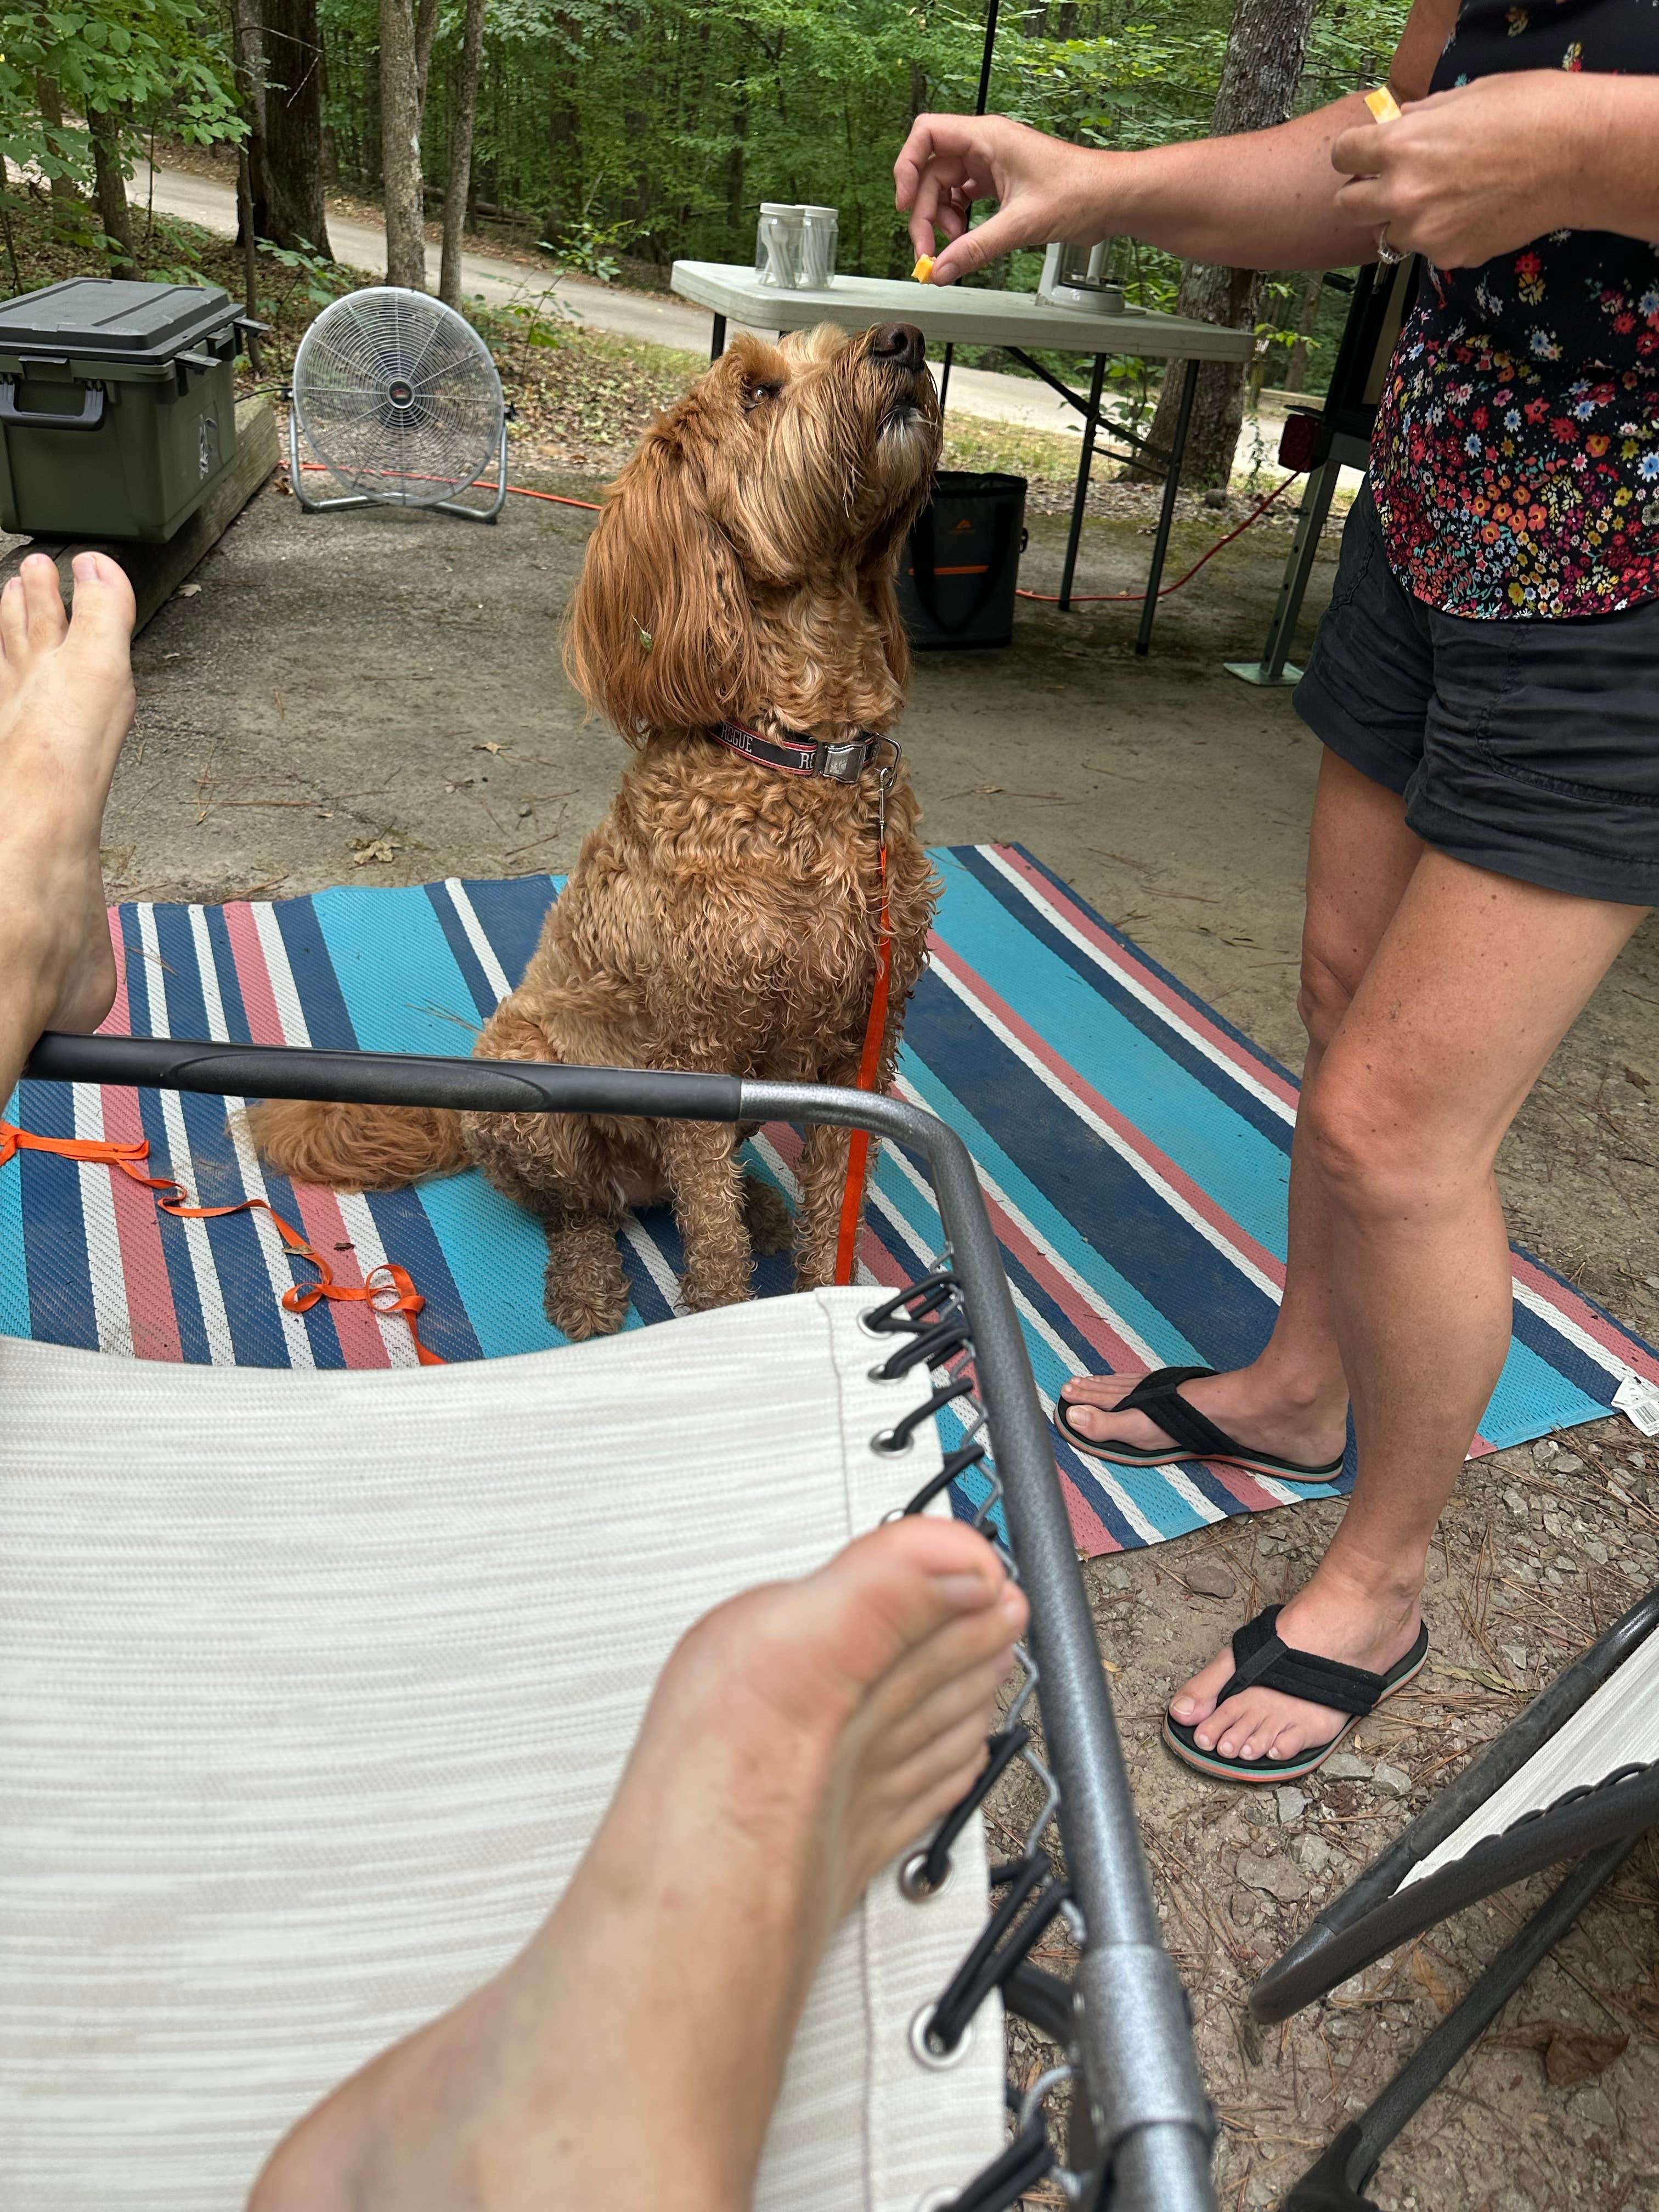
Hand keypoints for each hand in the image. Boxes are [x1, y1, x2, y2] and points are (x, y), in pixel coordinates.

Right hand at [894, 113, 1104, 283]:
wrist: (1111, 199)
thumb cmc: (1080, 192)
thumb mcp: (1021, 225)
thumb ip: (975, 249)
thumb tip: (941, 270)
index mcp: (987, 138)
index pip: (927, 135)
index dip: (906, 167)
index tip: (904, 204)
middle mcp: (986, 146)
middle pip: (931, 172)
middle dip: (924, 212)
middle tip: (928, 251)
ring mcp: (992, 164)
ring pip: (946, 188)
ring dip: (941, 219)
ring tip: (955, 245)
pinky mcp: (1000, 183)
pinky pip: (964, 199)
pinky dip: (959, 221)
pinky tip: (966, 239)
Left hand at [1330, 73, 1593, 267]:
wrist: (1575, 156)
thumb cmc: (1529, 113)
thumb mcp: (1465, 96)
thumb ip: (1421, 118)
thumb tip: (1400, 123)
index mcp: (1398, 147)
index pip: (1342, 156)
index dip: (1354, 154)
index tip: (1364, 155)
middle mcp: (1401, 194)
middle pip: (1349, 206)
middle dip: (1365, 194)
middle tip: (1392, 184)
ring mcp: (1424, 232)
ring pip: (1389, 234)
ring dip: (1405, 220)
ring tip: (1445, 199)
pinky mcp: (1450, 257)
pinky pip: (1430, 250)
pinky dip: (1443, 236)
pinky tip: (1474, 214)